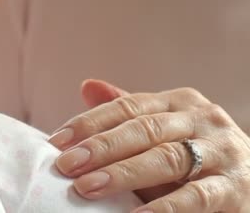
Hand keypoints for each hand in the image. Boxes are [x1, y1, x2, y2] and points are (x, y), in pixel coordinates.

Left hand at [48, 79, 249, 212]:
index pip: (127, 107)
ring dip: (123, 174)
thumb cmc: (196, 156)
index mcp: (178, 102)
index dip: (89, 123)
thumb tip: (87, 86)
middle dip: (101, 147)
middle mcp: (202, 119)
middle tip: (66, 165)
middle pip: (144, 129)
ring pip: (167, 158)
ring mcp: (222, 151)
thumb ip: (126, 114)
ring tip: (88, 187)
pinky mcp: (236, 187)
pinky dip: (164, 208)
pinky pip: (196, 197)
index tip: (56, 142)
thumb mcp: (162, 132)